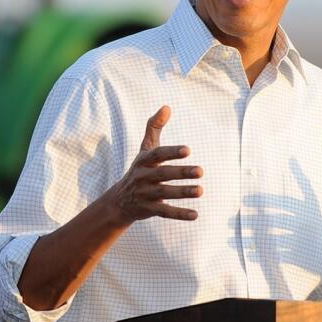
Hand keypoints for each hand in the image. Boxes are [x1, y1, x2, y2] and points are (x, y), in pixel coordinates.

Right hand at [108, 106, 201, 221]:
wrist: (120, 201)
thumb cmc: (139, 170)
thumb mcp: (145, 149)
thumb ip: (154, 128)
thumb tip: (167, 106)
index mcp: (143, 161)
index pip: (157, 154)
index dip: (171, 152)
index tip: (188, 150)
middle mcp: (143, 177)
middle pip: (162, 174)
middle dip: (181, 172)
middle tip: (201, 171)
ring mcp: (145, 194)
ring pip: (164, 193)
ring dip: (183, 192)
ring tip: (200, 190)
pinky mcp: (149, 210)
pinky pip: (165, 212)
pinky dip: (179, 214)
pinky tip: (195, 215)